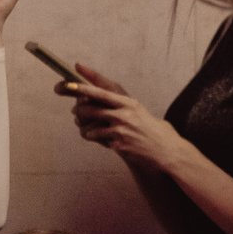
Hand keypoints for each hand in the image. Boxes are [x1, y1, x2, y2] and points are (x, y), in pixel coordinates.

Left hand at [66, 65, 188, 173]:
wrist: (164, 149)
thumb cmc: (148, 126)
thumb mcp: (136, 107)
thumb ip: (117, 98)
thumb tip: (100, 89)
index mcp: (128, 103)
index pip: (100, 93)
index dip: (82, 88)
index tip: (68, 84)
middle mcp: (123, 115)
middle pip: (90, 110)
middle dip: (78, 111)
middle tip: (76, 112)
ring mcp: (120, 131)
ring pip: (90, 127)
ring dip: (84, 128)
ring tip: (87, 128)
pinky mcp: (118, 145)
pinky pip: (97, 139)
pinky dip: (94, 137)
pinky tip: (100, 137)